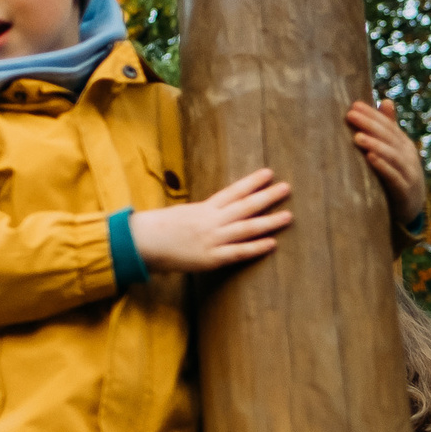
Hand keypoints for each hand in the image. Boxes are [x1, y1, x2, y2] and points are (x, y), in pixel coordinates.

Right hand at [127, 169, 293, 273]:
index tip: (269, 173)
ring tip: (288, 216)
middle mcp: (211, 220)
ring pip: (246, 228)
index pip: (233, 191)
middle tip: (287, 188)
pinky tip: (272, 243)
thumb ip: (203, 213)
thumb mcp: (183, 214)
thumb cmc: (159, 228)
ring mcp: (212, 238)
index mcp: (204, 208)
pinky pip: (237, 252)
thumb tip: (219, 211)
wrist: (142, 243)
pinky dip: (255, 247)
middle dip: (267, 196)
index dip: (252, 182)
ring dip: (268, 222)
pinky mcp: (211, 258)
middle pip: (245, 206)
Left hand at [347, 99, 427, 225]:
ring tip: (357, 137)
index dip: (372, 115)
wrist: (412, 207)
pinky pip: (394, 177)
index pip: (387, 125)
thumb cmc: (398, 174)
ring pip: (392, 156)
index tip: (354, 105)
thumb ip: (389, 128)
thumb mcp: (394, 150)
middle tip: (350, 115)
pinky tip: (370, 158)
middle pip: (389, 137)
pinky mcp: (404, 191)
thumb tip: (385, 100)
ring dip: (375, 145)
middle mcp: (407, 155)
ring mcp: (408, 173)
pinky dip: (383, 167)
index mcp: (403, 144)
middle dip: (370, 125)